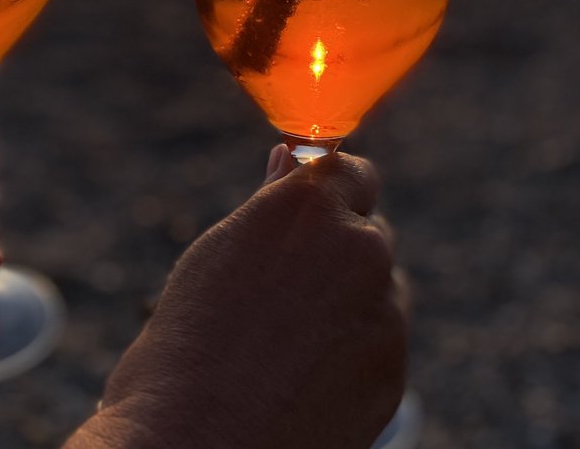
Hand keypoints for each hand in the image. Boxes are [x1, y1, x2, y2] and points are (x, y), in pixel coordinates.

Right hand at [67, 151, 407, 448]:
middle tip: (286, 290)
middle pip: (371, 232)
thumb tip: (289, 159)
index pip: (355, 173)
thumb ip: (268, 205)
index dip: (332, 197)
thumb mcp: (216, 255)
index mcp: (307, 203)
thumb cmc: (185, 342)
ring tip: (290, 340)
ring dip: (352, 301)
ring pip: (382, 289)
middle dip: (340, 250)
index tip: (309, 220)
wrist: (192, 443)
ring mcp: (382, 311)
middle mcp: (357, 246)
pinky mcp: (394, 371)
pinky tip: (306, 375)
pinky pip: (383, 342)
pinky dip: (356, 351)